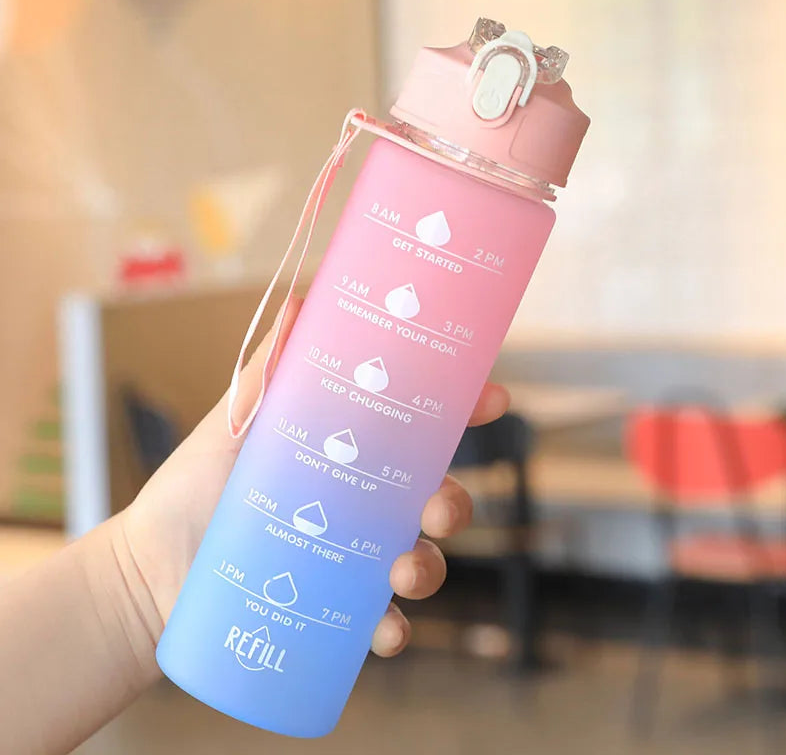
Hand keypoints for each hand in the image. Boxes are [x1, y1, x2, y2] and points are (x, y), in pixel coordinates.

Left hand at [120, 296, 509, 657]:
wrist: (149, 568)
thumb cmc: (195, 486)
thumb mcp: (235, 420)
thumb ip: (271, 368)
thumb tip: (301, 301)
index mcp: (351, 454)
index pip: (419, 431)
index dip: (464, 412)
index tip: (490, 398)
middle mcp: (362, 505)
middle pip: (435, 499)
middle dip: (453, 502)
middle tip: (436, 507)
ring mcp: (352, 558)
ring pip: (420, 561)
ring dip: (429, 567)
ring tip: (402, 571)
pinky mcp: (335, 609)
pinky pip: (381, 624)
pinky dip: (394, 630)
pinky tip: (386, 628)